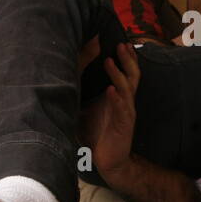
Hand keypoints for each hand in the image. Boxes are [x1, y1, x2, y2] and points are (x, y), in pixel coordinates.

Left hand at [79, 43, 139, 177]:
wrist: (107, 161)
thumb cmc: (97, 133)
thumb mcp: (86, 106)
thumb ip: (83, 89)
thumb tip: (69, 72)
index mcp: (118, 96)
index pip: (126, 72)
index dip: (126, 57)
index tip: (121, 40)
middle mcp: (125, 101)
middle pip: (132, 75)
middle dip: (127, 59)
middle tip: (121, 44)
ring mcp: (126, 113)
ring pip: (127, 89)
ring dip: (118, 75)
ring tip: (109, 61)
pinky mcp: (124, 126)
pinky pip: (122, 110)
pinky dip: (117, 100)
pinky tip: (111, 91)